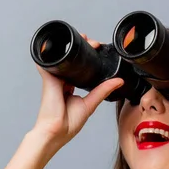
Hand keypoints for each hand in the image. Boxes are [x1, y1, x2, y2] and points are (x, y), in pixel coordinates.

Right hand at [33, 33, 123, 147]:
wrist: (56, 131)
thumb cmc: (68, 123)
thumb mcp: (90, 104)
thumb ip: (103, 91)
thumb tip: (118, 81)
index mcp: (70, 88)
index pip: (79, 69)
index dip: (88, 60)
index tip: (97, 51)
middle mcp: (61, 81)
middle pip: (71, 61)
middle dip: (82, 49)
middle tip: (93, 43)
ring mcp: (54, 78)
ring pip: (63, 57)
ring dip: (71, 46)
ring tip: (84, 37)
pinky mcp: (49, 78)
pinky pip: (50, 61)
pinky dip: (55, 51)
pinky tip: (63, 41)